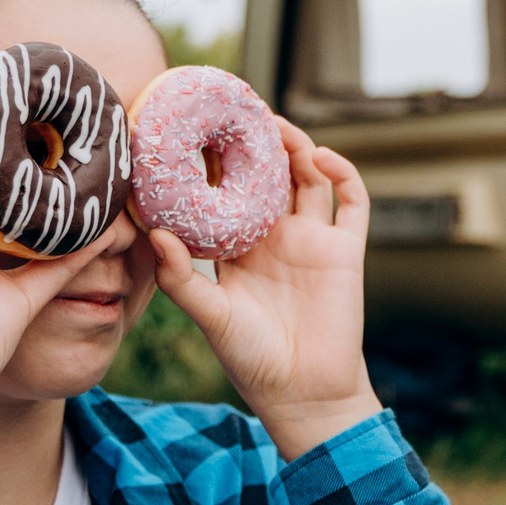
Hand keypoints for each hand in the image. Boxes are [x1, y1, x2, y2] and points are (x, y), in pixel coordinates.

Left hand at [149, 118, 381, 459]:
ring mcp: (313, 241)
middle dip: (258, 142)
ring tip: (277, 127)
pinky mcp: (346, 250)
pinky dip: (343, 173)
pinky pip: (351, 201)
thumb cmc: (251, 360)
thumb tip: (154, 233)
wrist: (304, 394)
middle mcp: (276, 238)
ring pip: (309, 177)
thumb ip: (181, 278)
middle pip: (270, 174)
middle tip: (238, 110)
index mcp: (239, 248)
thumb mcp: (209, 316)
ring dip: (297, 147)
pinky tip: (322, 157)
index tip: (197, 130)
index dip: (216, 161)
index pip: (227, 192)